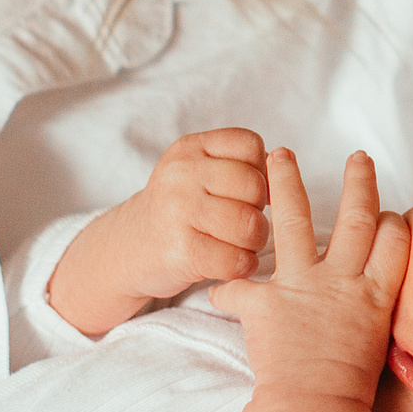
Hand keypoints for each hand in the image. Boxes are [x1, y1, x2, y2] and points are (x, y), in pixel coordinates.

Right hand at [46, 128, 271, 337]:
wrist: (129, 247)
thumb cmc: (179, 208)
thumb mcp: (197, 171)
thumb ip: (237, 164)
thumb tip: (284, 170)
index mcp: (190, 148)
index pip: (252, 145)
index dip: (261, 171)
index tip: (244, 191)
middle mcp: (181, 174)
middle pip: (255, 186)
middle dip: (259, 209)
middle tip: (242, 221)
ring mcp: (178, 212)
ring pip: (250, 225)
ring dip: (254, 241)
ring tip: (239, 243)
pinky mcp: (181, 252)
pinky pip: (236, 260)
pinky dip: (243, 266)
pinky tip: (232, 263)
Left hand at [214, 149, 408, 411]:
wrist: (313, 411)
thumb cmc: (347, 393)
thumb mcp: (373, 346)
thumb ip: (369, 316)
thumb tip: (367, 309)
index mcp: (374, 295)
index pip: (393, 241)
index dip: (391, 221)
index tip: (386, 211)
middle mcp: (342, 281)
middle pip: (355, 219)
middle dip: (358, 183)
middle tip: (357, 156)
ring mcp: (302, 287)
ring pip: (296, 221)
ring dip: (286, 184)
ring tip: (278, 155)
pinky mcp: (265, 301)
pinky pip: (237, 288)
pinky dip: (226, 290)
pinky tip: (217, 292)